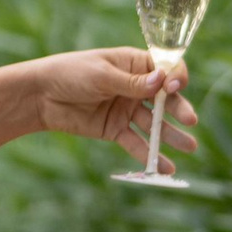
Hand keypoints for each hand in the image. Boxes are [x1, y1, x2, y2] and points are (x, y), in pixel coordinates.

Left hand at [31, 48, 195, 168]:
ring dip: (171, 136)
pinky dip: (149, 155)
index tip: (177, 86)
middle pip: (165, 99)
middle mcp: (136, 87)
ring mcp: (127, 109)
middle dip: (179, 109)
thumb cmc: (70, 74)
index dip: (175, 77)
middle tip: (190, 120)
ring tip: (189, 147)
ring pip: (154, 124)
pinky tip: (166, 167)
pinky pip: (136, 143)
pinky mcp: (115, 129)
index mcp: (134, 64)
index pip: (166, 69)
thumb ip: (132, 83)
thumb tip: (163, 81)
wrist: (40, 96)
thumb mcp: (102, 75)